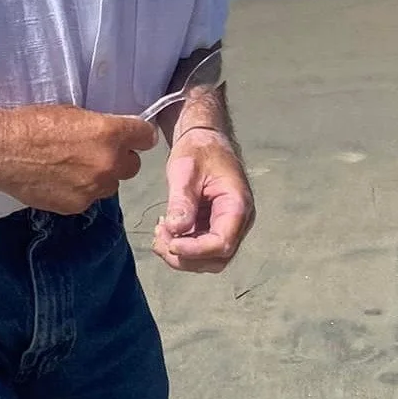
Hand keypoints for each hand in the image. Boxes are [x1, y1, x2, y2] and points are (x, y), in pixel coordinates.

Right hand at [0, 106, 157, 214]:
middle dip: (119, 159)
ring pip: (110, 185)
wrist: (2, 150)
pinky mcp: (77, 206)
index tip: (133, 137)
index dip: (139, 136)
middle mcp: (108, 163)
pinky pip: (89, 198)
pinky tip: (59, 182)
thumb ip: (100, 127)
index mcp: (110, 134)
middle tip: (97, 154)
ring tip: (74, 169)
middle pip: (132, 165)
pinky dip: (80, 191)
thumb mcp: (73, 114)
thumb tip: (114, 135)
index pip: (146, 137)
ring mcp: (94, 188)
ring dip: (100, 177)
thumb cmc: (33, 123)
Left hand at [153, 128, 253, 272]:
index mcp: (237, 205)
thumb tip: (176, 230)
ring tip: (160, 233)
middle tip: (160, 237)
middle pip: (217, 258)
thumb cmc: (199, 149)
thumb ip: (182, 200)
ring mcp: (227, 226)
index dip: (196, 250)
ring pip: (208, 259)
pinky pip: (200, 248)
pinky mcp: (214, 227)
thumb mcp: (185, 170)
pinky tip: (164, 230)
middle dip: (186, 257)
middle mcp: (238, 221)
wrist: (204, 139)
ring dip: (181, 254)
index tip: (171, 244)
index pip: (223, 243)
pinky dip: (180, 246)